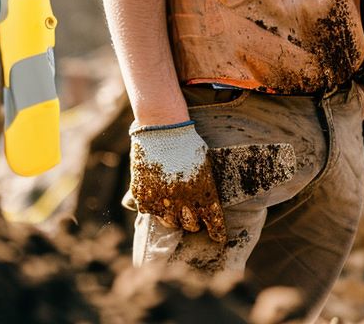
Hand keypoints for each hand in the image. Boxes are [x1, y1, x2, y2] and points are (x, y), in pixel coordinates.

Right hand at [129, 121, 226, 242]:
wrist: (164, 126)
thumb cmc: (187, 140)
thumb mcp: (203, 163)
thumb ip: (204, 186)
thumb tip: (207, 203)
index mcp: (204, 194)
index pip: (214, 222)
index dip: (217, 232)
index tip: (219, 236)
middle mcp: (184, 202)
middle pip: (191, 226)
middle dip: (194, 222)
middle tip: (192, 217)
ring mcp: (162, 200)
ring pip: (170, 222)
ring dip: (173, 217)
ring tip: (174, 208)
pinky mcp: (144, 195)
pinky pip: (150, 211)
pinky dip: (154, 207)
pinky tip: (156, 198)